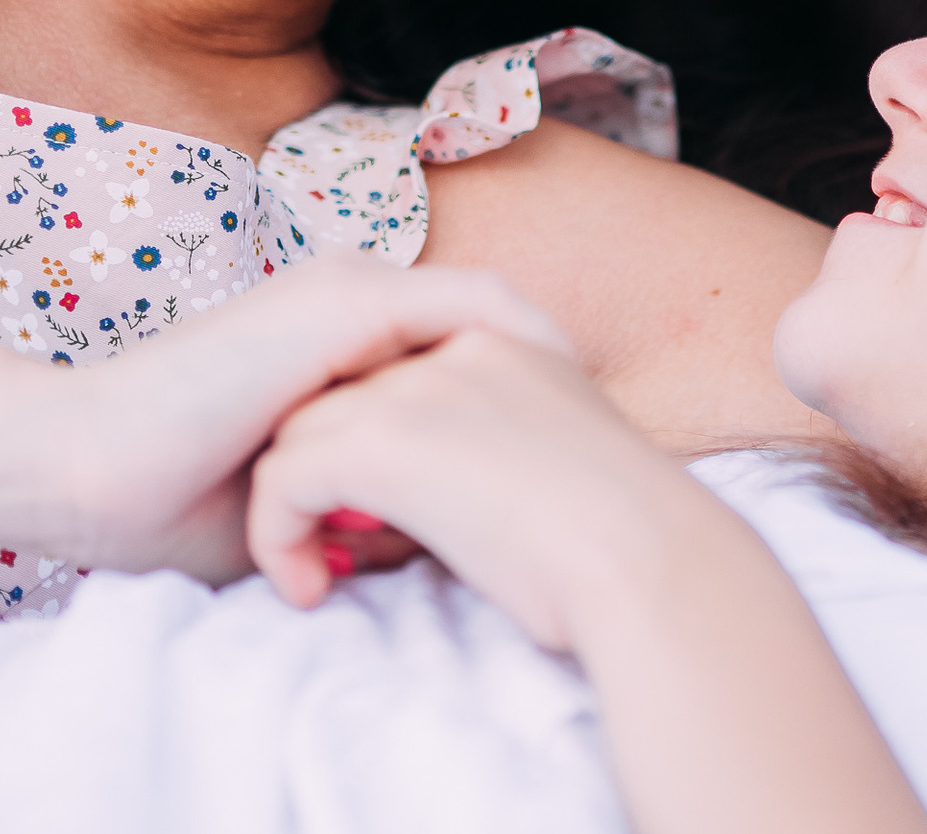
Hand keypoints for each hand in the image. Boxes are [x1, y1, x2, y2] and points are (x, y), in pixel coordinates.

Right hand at [0, 256, 571, 581]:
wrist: (79, 467)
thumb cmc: (169, 498)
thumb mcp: (298, 507)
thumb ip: (365, 507)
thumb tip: (438, 542)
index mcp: (340, 343)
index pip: (465, 352)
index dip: (525, 400)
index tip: (573, 460)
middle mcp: (351, 300)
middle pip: (492, 326)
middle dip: (553, 387)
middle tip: (608, 447)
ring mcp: (345, 294)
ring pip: (487, 312)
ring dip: (541, 369)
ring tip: (589, 432)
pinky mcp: (337, 306)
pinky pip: (463, 308)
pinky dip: (515, 346)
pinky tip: (548, 397)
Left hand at [246, 324, 690, 647]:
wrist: (648, 559)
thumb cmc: (627, 534)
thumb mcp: (566, 448)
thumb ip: (512, 432)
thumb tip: (478, 479)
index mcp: (501, 339)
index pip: (397, 370)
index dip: (379, 442)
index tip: (382, 515)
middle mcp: (452, 343)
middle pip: (344, 393)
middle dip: (332, 472)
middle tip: (351, 547)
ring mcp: (416, 387)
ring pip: (302, 434)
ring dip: (297, 509)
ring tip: (324, 570)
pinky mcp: (382, 441)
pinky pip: (286, 480)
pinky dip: (278, 537)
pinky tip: (310, 587)